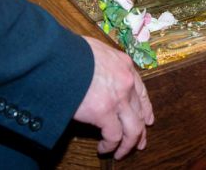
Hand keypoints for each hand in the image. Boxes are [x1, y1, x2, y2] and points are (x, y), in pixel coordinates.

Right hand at [74, 37, 154, 159]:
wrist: (57, 55)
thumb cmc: (69, 52)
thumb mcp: (94, 52)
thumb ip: (103, 66)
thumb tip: (95, 78)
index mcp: (125, 64)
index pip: (141, 91)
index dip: (146, 108)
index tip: (148, 120)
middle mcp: (126, 81)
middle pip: (140, 111)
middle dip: (141, 130)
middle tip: (139, 143)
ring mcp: (118, 97)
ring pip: (134, 128)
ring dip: (129, 143)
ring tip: (121, 153)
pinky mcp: (104, 111)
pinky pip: (114, 135)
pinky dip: (111, 145)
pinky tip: (104, 149)